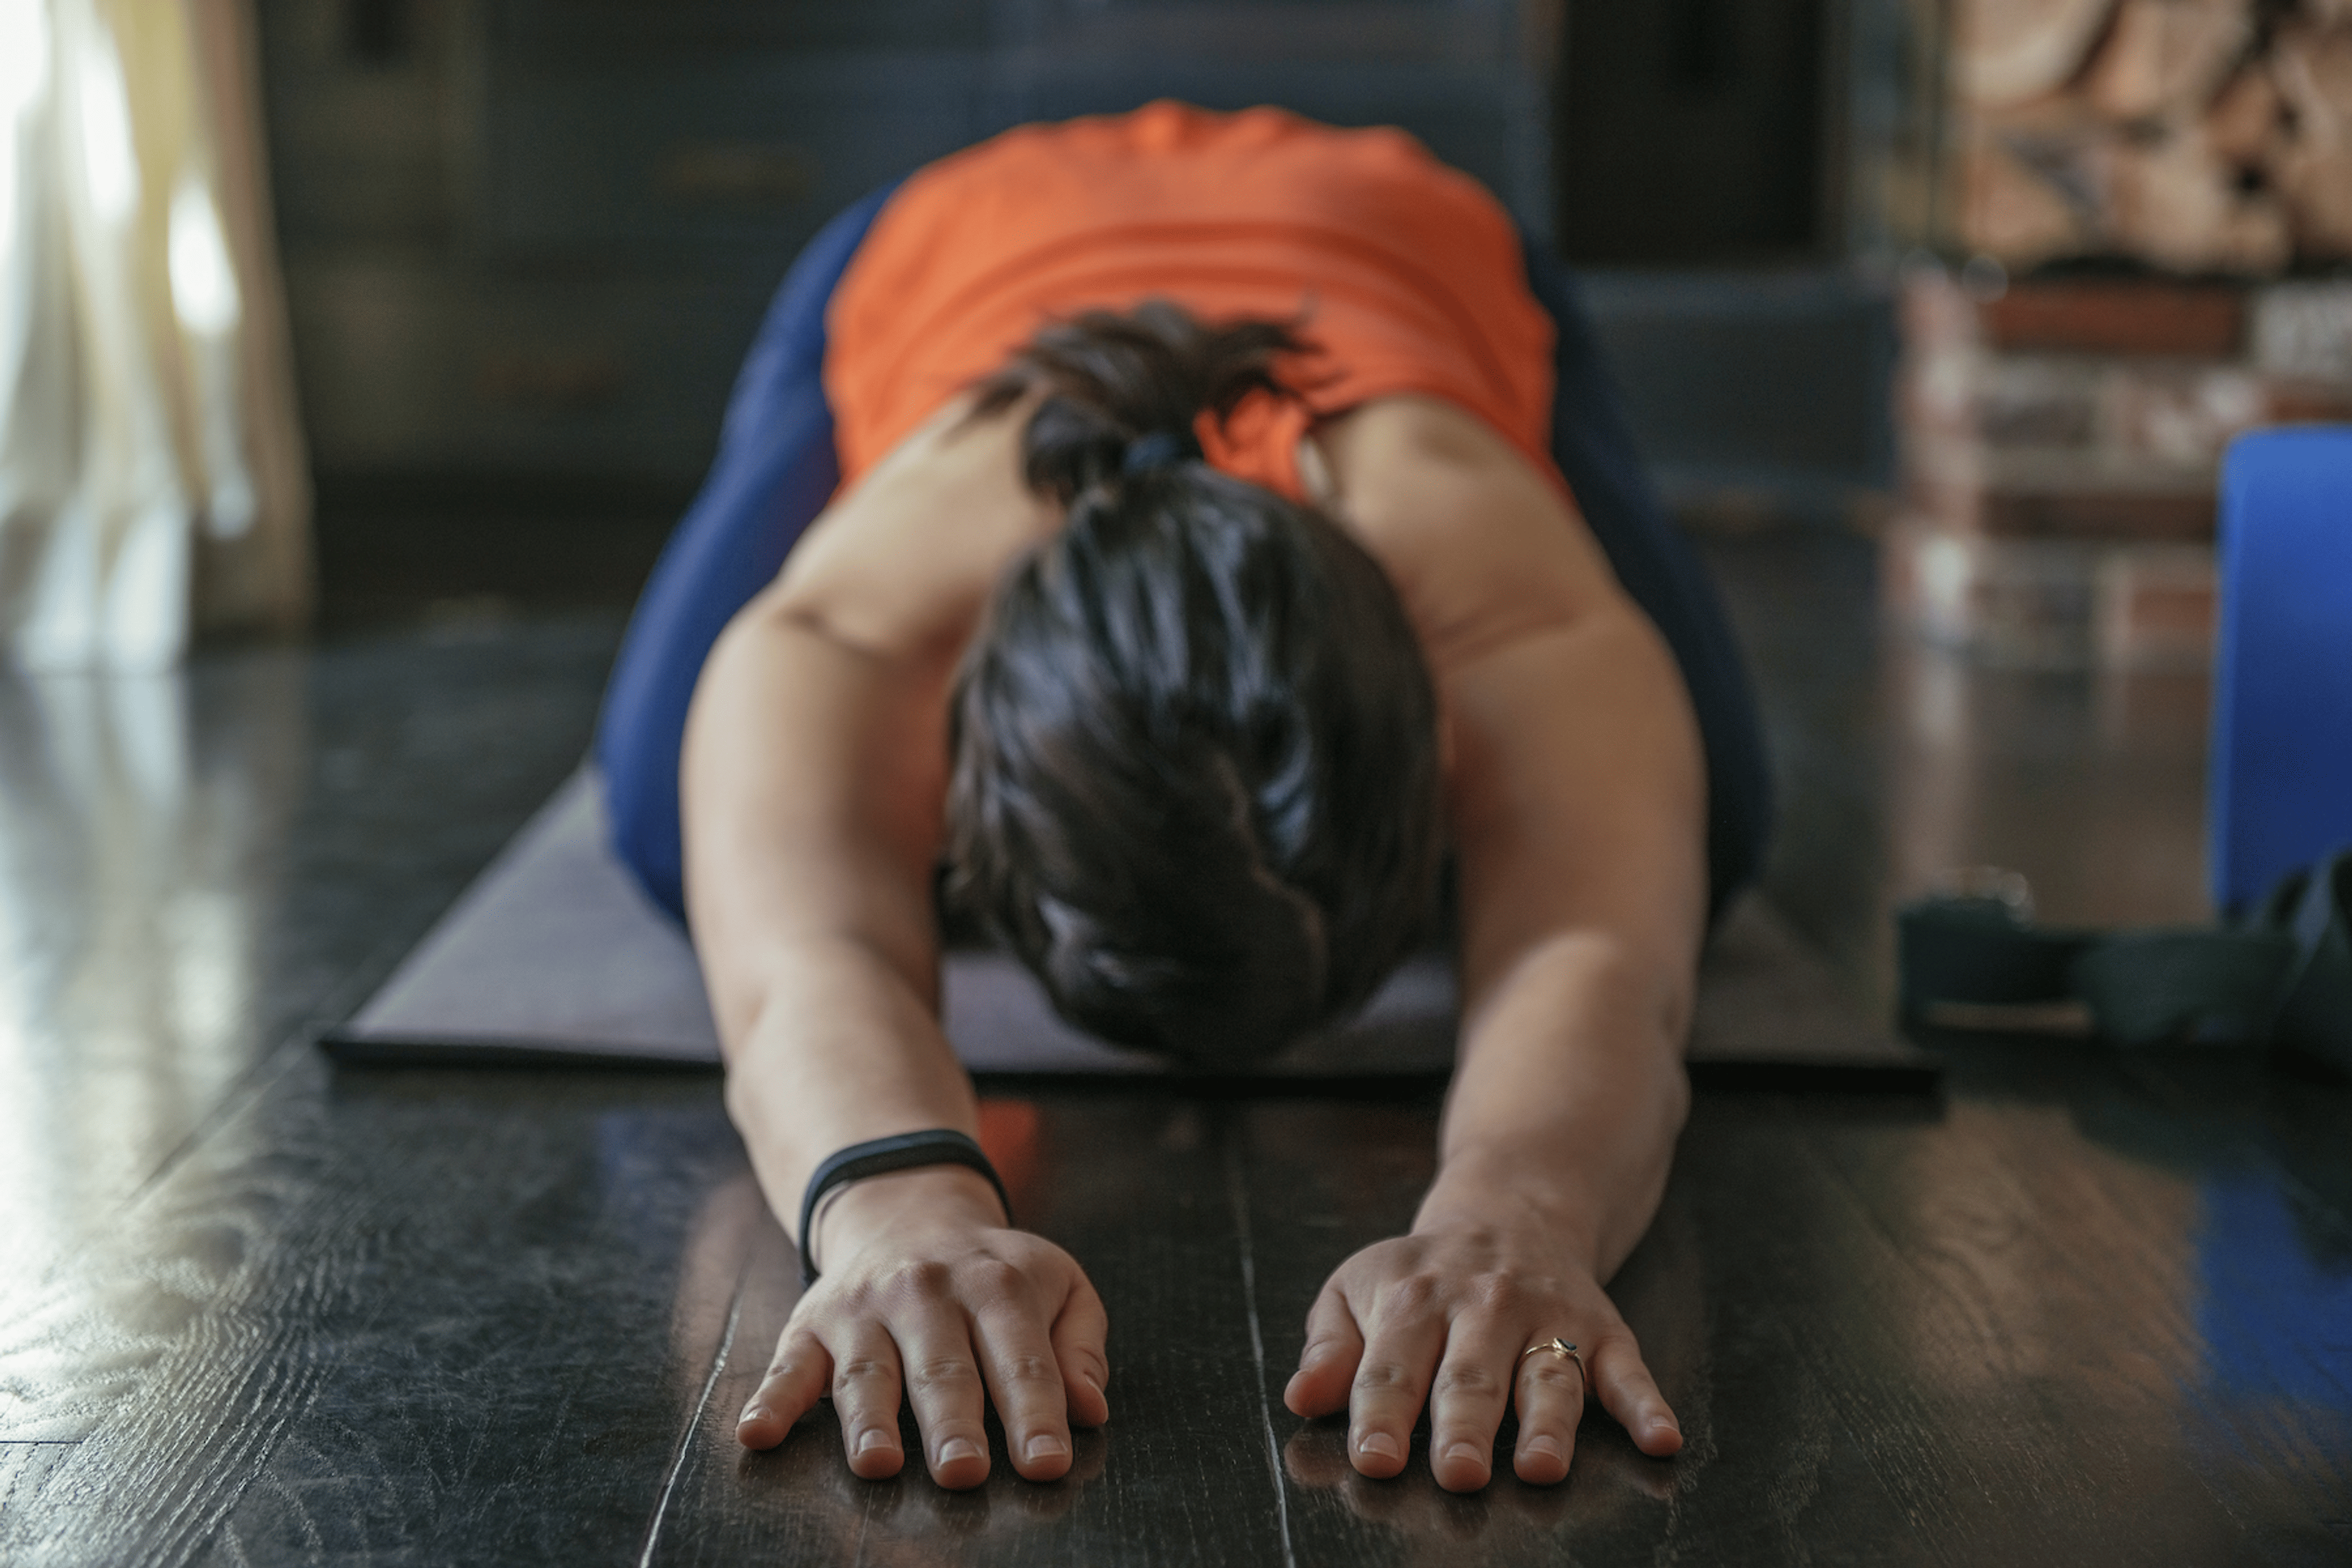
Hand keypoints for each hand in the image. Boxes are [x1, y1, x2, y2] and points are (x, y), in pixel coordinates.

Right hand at [733, 1166, 1109, 1487]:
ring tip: (879, 1462)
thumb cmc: (993, 1272)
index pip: (1022, 1357)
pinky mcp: (811, 1323)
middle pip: (943, 1367)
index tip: (1046, 1463)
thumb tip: (1091, 1409)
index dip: (1036, 1413)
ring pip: (867, 1371)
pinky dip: (771, 1401)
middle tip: (964, 1471)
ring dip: (870, 1419)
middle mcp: (927, 1293)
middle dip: (953, 1421)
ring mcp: (864, 1308)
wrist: (907, 1209)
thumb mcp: (1056, 1283)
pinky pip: (788, 1366)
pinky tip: (757, 1434)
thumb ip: (1079, 1344)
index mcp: (998, 1285)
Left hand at [1281, 1220, 1680, 1491]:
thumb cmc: (1419, 1273)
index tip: (1374, 1460)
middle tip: (1458, 1474)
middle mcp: (1483, 1308)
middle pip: (1471, 1376)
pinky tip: (1660, 1439)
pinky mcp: (1603, 1330)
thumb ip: (1330, 1348)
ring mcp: (1549, 1318)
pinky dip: (1647, 1405)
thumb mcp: (1357, 1289)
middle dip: (1463, 1426)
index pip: (1392, 1367)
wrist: (1510, 1209)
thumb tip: (1301, 1399)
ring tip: (1538, 1468)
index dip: (1380, 1414)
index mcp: (1413, 1302)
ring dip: (1546, 1425)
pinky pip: (1629, 1370)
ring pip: (1548, 1376)